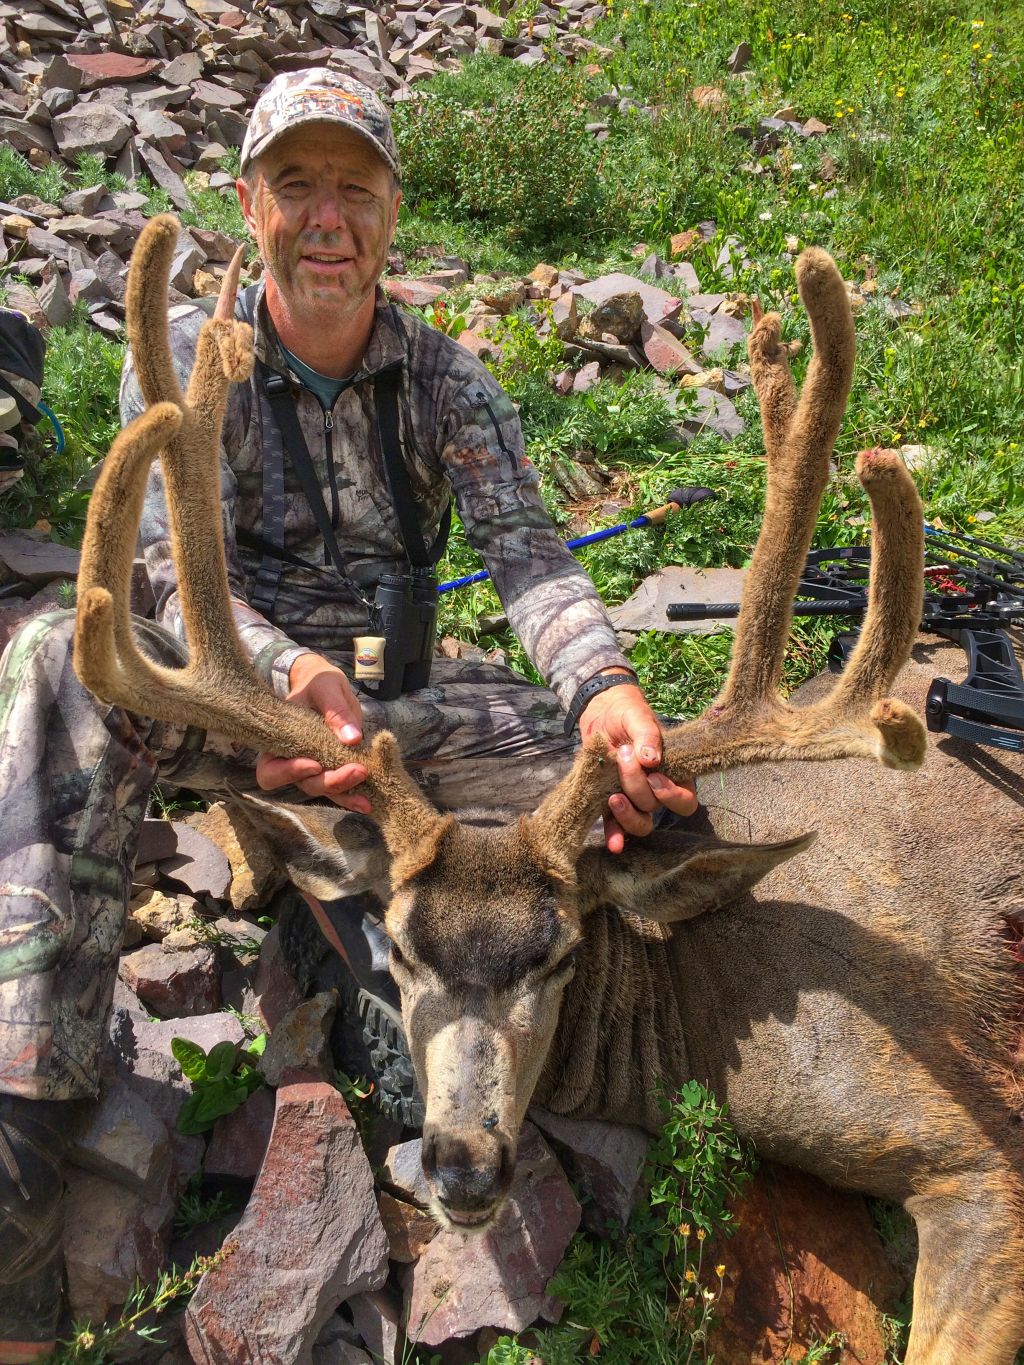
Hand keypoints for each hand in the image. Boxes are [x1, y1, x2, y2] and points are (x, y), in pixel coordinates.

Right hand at [255, 653, 370, 812]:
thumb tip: (352, 739)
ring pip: (324, 790)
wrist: (327, 685)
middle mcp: (293, 759)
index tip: (315, 764)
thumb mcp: (327, 687)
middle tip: (358, 771)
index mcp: (280, 740)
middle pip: (303, 784)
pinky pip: (340, 789)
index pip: (271, 770)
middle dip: (329, 782)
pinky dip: (353, 797)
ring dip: (345, 795)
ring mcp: (314, 767)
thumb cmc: (318, 682)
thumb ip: (336, 711)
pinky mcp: (333, 768)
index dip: (288, 772)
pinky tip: (368, 803)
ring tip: (367, 800)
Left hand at [577, 673, 698, 853]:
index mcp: (673, 772)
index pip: (686, 800)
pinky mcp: (611, 801)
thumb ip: (647, 734)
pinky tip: (613, 845)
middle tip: (623, 757)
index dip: (672, 796)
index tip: (654, 777)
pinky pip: (616, 825)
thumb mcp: (638, 716)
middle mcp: (656, 790)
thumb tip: (651, 759)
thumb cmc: (627, 712)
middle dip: (638, 789)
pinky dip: (615, 836)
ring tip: (613, 797)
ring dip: (627, 816)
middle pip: (655, 807)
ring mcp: (634, 798)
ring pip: (640, 823)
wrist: (600, 711)